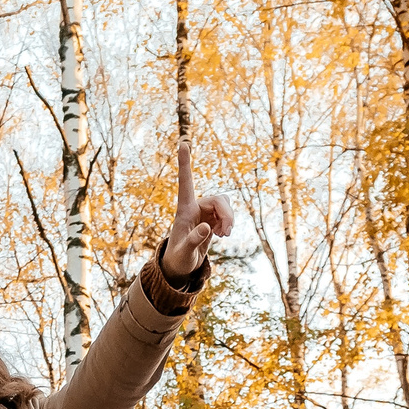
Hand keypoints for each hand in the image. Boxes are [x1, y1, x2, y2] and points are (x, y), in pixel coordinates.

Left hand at [160, 142, 233, 280]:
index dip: (185, 163)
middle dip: (227, 214)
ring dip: (230, 217)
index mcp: (184, 210)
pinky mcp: (212, 219)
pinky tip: (223, 234)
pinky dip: (229, 223)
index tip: (183, 143)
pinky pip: (227, 213)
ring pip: (225, 203)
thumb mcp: (184, 253)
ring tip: (225, 235)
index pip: (186, 182)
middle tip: (227, 234)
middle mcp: (195, 207)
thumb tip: (207, 227)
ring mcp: (205, 212)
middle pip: (218, 199)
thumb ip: (194, 240)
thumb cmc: (178, 259)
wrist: (180, 265)